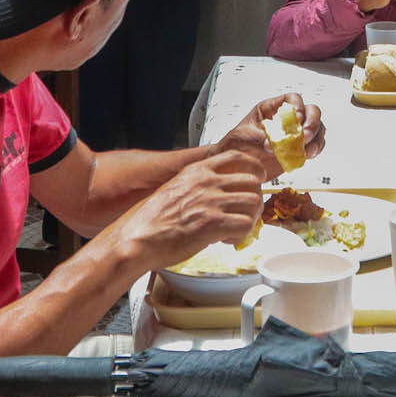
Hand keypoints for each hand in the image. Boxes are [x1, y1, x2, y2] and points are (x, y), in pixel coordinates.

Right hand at [118, 149, 272, 272]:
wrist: (138, 239)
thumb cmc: (151, 220)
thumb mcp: (174, 189)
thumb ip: (196, 186)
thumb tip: (215, 194)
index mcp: (197, 171)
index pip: (237, 156)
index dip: (253, 167)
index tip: (258, 177)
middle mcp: (207, 182)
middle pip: (251, 180)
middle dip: (255, 197)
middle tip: (249, 211)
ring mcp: (211, 201)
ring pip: (253, 202)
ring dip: (250, 217)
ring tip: (236, 228)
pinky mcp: (214, 223)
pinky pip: (245, 225)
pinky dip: (241, 234)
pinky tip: (228, 239)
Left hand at [217, 94, 324, 176]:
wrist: (235, 169)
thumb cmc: (235, 147)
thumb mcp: (244, 138)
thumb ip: (262, 137)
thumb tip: (277, 140)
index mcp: (271, 109)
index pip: (292, 99)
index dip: (299, 107)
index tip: (297, 120)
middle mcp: (286, 119)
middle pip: (311, 111)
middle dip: (312, 123)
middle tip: (305, 136)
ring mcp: (294, 134)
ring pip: (317, 128)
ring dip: (316, 138)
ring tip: (307, 150)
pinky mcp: (299, 149)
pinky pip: (315, 145)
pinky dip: (315, 150)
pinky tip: (307, 156)